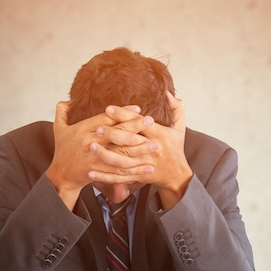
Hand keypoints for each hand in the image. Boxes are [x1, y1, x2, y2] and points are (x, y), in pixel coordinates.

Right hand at [46, 102, 153, 208]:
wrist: (60, 175)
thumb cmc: (62, 151)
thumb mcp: (58, 129)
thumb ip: (62, 112)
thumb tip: (67, 100)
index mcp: (83, 129)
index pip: (106, 118)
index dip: (122, 112)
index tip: (138, 109)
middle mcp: (90, 142)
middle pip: (116, 134)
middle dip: (135, 127)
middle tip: (151, 121)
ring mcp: (95, 158)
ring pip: (121, 154)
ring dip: (139, 150)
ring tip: (154, 145)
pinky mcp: (99, 172)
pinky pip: (120, 171)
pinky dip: (136, 170)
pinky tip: (148, 167)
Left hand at [90, 93, 191, 208]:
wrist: (177, 176)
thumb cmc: (175, 149)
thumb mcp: (179, 128)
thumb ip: (176, 108)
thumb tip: (168, 93)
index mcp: (158, 135)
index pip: (138, 123)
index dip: (124, 115)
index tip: (109, 108)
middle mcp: (150, 149)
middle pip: (129, 141)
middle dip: (112, 134)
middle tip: (97, 127)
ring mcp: (142, 164)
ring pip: (122, 160)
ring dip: (105, 154)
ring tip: (91, 146)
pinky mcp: (136, 176)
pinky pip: (118, 177)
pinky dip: (104, 176)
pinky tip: (90, 173)